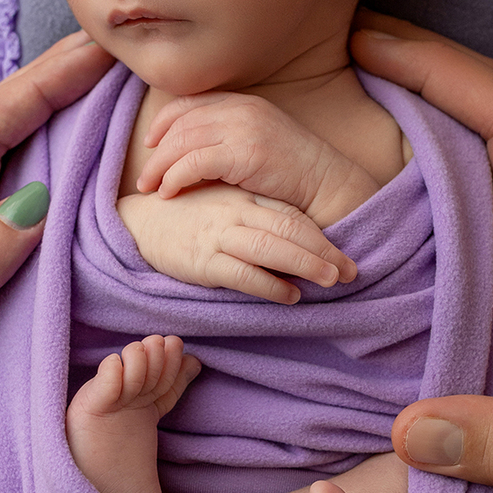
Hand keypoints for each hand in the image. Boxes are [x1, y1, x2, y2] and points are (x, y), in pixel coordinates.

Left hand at [0, 31, 116, 492]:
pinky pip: (33, 257)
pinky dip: (73, 221)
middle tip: (128, 74)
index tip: (99, 54)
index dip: (37, 88)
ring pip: (17, 199)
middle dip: (58, 100)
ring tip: (131, 131)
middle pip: (1, 154)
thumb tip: (30, 202)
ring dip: (68, 152)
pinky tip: (109, 234)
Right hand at [118, 182, 356, 305]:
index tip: (348, 255)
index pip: (292, 214)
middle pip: (289, 229)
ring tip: (331, 280)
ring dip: (305, 264)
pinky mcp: (202, 260)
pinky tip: (290, 295)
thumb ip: (260, 213)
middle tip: (351, 271)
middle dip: (324, 251)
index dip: (323, 235)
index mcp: (245, 196)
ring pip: (271, 247)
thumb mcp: (227, 203)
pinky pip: (242, 273)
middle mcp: (236, 211)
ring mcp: (219, 234)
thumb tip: (301, 240)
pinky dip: (269, 285)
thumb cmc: (190, 214)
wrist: (140, 222)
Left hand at [138, 92, 378, 227]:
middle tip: (143, 177)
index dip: (163, 123)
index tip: (150, 144)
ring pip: (182, 142)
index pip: (188, 103)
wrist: (328, 185)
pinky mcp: (245, 153)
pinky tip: (169, 193)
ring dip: (160, 167)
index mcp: (243, 102)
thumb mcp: (257, 142)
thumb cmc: (292, 173)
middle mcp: (241, 109)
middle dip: (156, 150)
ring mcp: (244, 128)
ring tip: (149, 188)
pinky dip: (175, 178)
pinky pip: (194, 162)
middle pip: (180, 123)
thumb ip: (227, 136)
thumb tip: (189, 148)